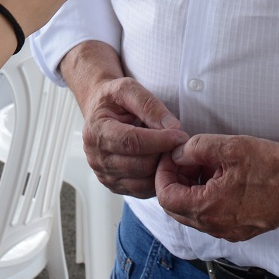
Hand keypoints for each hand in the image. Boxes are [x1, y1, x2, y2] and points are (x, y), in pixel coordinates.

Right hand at [77, 73, 189, 198]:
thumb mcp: (128, 89)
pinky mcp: (115, 186)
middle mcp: (97, 157)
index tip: (181, 135)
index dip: (160, 140)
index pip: (131, 142)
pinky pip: (142, 190)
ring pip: (143, 181)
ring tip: (171, 150)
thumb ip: (150, 105)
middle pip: (139, 164)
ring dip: (162, 167)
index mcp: (97, 131)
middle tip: (180, 142)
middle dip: (164, 154)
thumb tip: (173, 127)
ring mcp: (104, 175)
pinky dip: (157, 179)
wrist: (99, 111)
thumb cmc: (113, 99)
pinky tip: (162, 161)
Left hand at [155, 134, 278, 240]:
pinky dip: (208, 197)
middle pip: (177, 208)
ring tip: (207, 164)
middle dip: (176, 181)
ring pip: (195, 213)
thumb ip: (197, 149)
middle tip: (186, 158)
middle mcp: (216, 226)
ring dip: (192, 189)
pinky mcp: (241, 229)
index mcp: (208, 208)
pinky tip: (222, 176)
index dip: (163, 173)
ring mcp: (229, 231)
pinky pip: (212, 217)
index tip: (172, 155)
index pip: (166, 197)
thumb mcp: (230, 147)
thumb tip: (178, 154)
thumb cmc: (273, 166)